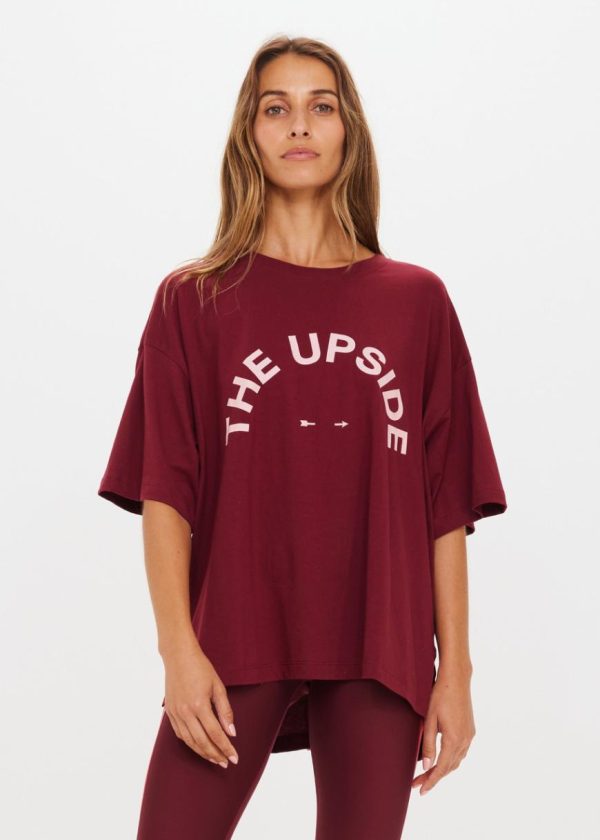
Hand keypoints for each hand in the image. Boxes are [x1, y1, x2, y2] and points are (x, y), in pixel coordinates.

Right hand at [162, 639, 238, 768]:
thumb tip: (232, 732)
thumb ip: (225, 710)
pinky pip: (180, 734)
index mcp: (199, 705)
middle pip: (202, 742)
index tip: (235, 758)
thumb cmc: (201, 668)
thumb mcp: (218, 686)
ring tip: (215, 759)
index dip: (226, 748)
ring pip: (189, 741)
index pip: (216, 734)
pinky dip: (190, 743)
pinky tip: (199, 747)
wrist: (178, 656)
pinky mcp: (169, 712)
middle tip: (226, 763)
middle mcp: (185, 712)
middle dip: (216, 755)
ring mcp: (175, 713)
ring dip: (203, 753)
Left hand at [411, 667, 475, 794]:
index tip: (420, 791)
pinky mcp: (470, 730)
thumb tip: (426, 767)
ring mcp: (469, 736)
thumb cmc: (440, 696)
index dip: (430, 781)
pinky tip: (442, 760)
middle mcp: (465, 741)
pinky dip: (450, 760)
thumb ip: (428, 744)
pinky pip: (461, 752)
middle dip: (433, 778)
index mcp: (454, 740)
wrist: (456, 679)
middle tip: (418, 784)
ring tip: (427, 775)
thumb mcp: (430, 719)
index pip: (441, 768)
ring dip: (443, 770)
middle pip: (449, 768)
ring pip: (456, 761)